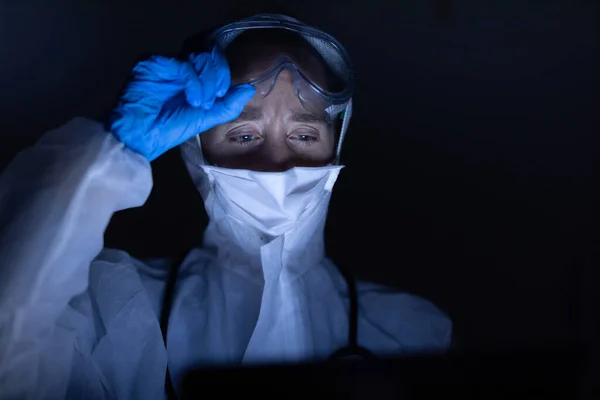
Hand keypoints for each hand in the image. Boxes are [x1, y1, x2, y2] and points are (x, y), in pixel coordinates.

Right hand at [109, 47, 254, 160]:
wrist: (142, 137)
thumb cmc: (169, 129)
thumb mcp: (205, 118)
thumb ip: (227, 105)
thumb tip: (249, 89)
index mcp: (192, 76)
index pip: (214, 61)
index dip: (222, 74)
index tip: (221, 95)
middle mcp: (179, 66)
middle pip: (208, 55)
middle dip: (217, 76)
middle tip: (214, 97)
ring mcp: (166, 62)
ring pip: (198, 57)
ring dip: (206, 81)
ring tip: (201, 103)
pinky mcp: (153, 62)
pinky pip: (182, 64)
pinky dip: (193, 82)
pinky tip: (192, 98)